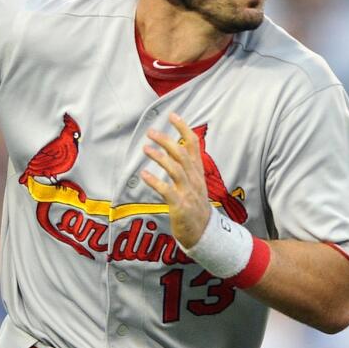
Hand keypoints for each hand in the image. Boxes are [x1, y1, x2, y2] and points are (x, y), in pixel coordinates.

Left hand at [140, 112, 211, 247]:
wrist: (204, 233)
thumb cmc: (195, 206)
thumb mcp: (194, 183)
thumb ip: (185, 166)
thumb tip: (173, 148)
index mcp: (197, 172)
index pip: (193, 145)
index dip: (184, 128)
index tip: (172, 115)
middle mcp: (194, 179)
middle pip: (182, 154)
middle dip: (167, 141)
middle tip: (151, 132)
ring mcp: (188, 192)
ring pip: (176, 170)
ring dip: (161, 157)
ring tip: (146, 148)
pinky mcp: (180, 206)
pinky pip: (168, 191)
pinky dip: (156, 182)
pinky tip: (144, 174)